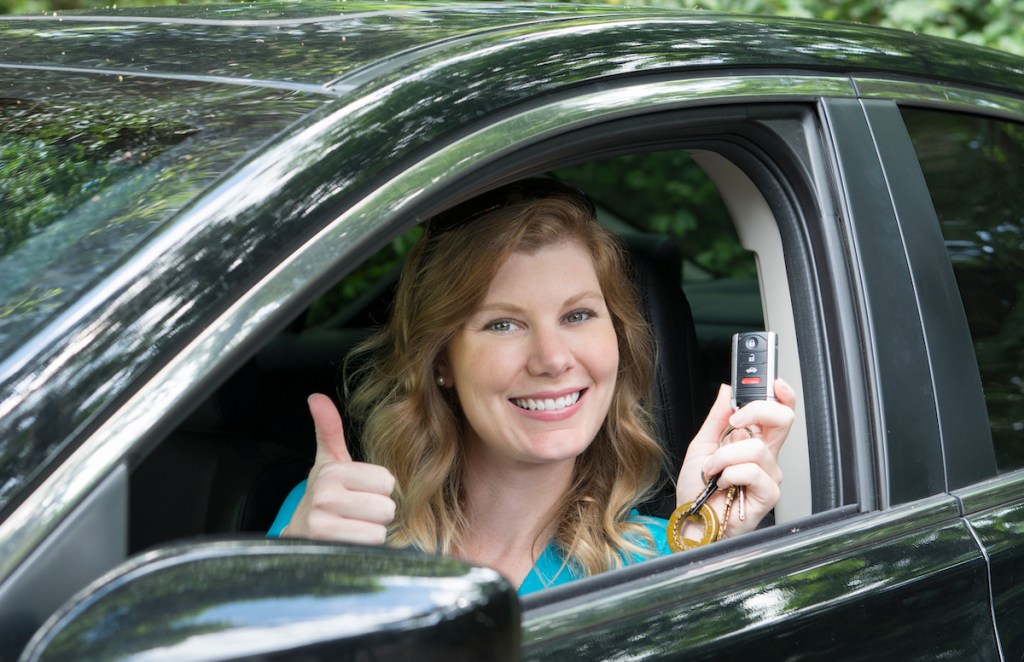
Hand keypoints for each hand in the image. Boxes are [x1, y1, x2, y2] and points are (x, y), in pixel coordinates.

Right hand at [282, 393, 396, 543]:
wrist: (299, 535)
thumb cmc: (323, 496)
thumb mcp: (327, 462)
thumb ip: (328, 430)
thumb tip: (316, 397)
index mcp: (332, 472)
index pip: (386, 480)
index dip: (378, 489)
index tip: (359, 491)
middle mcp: (325, 496)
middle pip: (386, 506)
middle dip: (377, 512)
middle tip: (356, 512)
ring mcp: (324, 524)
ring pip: (380, 527)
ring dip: (372, 529)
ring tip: (352, 525)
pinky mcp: (328, 547)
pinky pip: (370, 544)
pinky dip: (365, 545)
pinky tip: (348, 539)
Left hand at [675, 379, 795, 537]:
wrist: (691, 520)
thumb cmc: (697, 490)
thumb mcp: (701, 445)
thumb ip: (716, 417)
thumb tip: (727, 390)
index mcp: (752, 441)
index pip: (778, 412)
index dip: (782, 395)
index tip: (773, 382)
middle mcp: (765, 456)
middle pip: (783, 420)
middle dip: (757, 411)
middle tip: (734, 422)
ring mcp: (769, 475)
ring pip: (756, 447)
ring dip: (724, 457)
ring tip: (712, 470)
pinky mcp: (768, 494)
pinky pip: (753, 471)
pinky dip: (729, 474)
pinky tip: (721, 484)